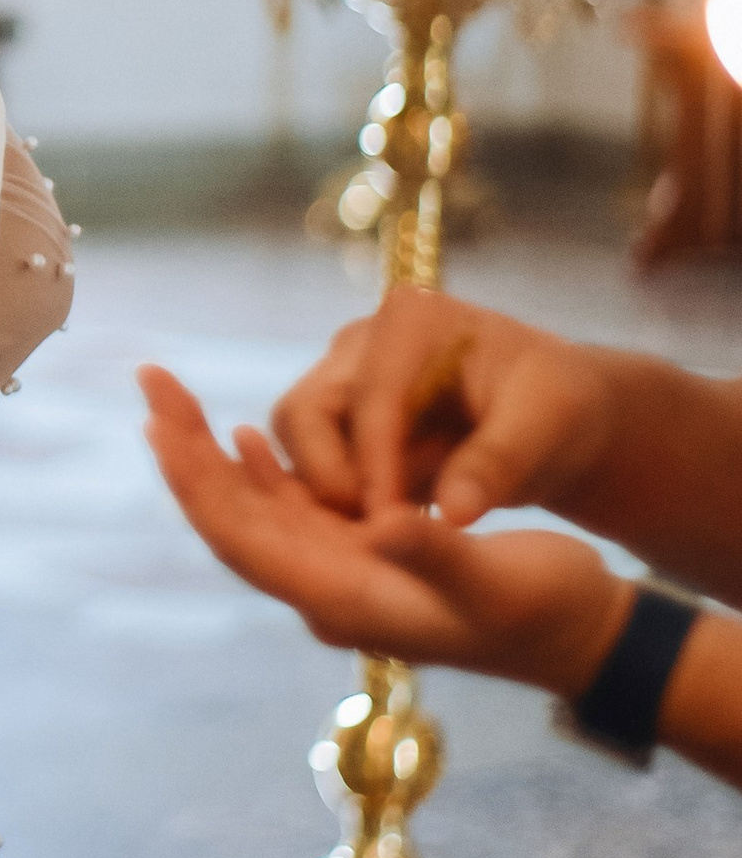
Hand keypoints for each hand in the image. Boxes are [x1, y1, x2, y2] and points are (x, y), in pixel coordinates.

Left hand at [140, 365, 628, 696]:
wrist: (577, 635)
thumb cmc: (543, 611)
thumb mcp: (494, 581)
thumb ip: (436, 554)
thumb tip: (388, 521)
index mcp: (342, 599)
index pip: (243, 537)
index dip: (197, 481)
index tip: (158, 424)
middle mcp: (326, 590)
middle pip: (232, 518)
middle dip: (186, 454)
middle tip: (150, 383)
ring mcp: (340, 575)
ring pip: (255, 512)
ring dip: (212, 459)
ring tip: (173, 400)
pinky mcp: (362, 558)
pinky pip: (292, 515)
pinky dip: (264, 474)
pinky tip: (248, 441)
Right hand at [266, 285, 618, 525]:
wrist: (558, 417)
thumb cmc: (558, 408)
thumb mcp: (547, 429)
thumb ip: (497, 464)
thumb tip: (454, 513)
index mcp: (412, 319)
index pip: (371, 398)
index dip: (375, 466)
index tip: (391, 527)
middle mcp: (362, 341)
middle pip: (304, 412)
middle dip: (333, 479)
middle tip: (377, 536)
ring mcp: (344, 378)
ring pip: (298, 442)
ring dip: (331, 493)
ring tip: (385, 537)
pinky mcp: (341, 418)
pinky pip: (313, 463)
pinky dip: (336, 500)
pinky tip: (379, 535)